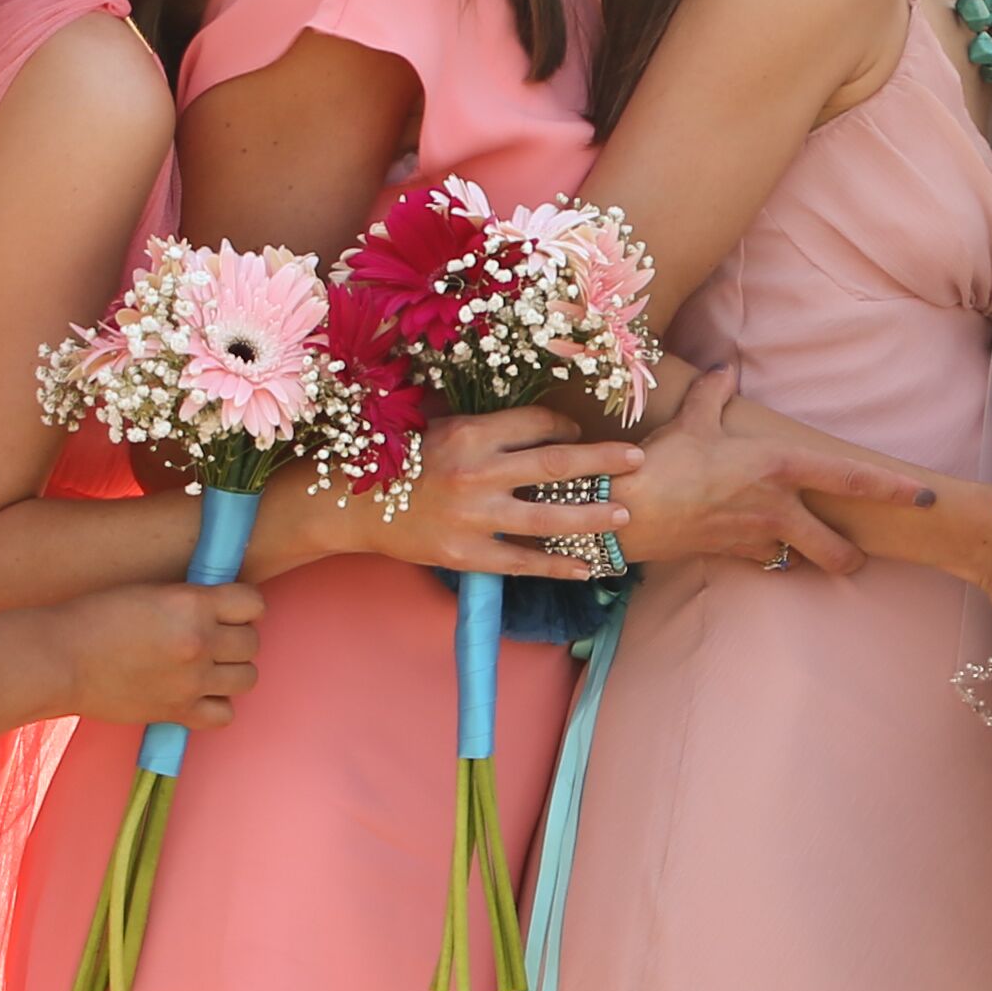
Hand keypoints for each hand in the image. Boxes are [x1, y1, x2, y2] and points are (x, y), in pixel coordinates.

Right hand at [56, 579, 261, 732]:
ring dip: (232, 671)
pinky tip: (198, 694)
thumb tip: (221, 610)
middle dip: (237, 639)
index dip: (243, 606)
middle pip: (252, 643)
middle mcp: (199, 642)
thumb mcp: (149, 592)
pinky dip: (217, 706)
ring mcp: (192, 681)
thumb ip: (189, 601)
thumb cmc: (94, 618)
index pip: (253, 603)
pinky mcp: (178, 712)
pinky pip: (225, 715)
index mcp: (192, 604)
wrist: (59, 659)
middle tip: (213, 639)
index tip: (229, 611)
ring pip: (248, 678)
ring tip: (208, 667)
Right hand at [380, 405, 644, 578]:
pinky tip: (589, 567)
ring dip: (592, 515)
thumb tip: (549, 426)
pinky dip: (559, 565)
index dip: (567, 427)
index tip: (582, 434)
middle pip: (556, 463)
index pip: (537, 423)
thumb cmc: (403, 460)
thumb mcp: (444, 429)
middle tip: (638, 459)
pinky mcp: (467, 554)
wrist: (353, 505)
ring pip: (548, 516)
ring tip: (623, 514)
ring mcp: (473, 516)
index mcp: (470, 433)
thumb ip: (492, 430)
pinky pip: (524, 562)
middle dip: (603, 460)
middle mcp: (476, 472)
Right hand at [608, 365, 936, 577]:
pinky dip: (767, 556)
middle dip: (851, 556)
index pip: (849, 476)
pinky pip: (763, 561)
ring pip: (800, 559)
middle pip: (834, 545)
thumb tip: (723, 368)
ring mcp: (757, 537)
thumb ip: (713, 393)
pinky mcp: (733, 556)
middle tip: (861, 557)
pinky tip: (762, 550)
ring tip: (815, 556)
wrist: (627, 511)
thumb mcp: (692, 420)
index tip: (924, 495)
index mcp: (778, 466)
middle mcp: (776, 507)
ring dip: (808, 558)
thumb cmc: (662, 461)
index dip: (892, 487)